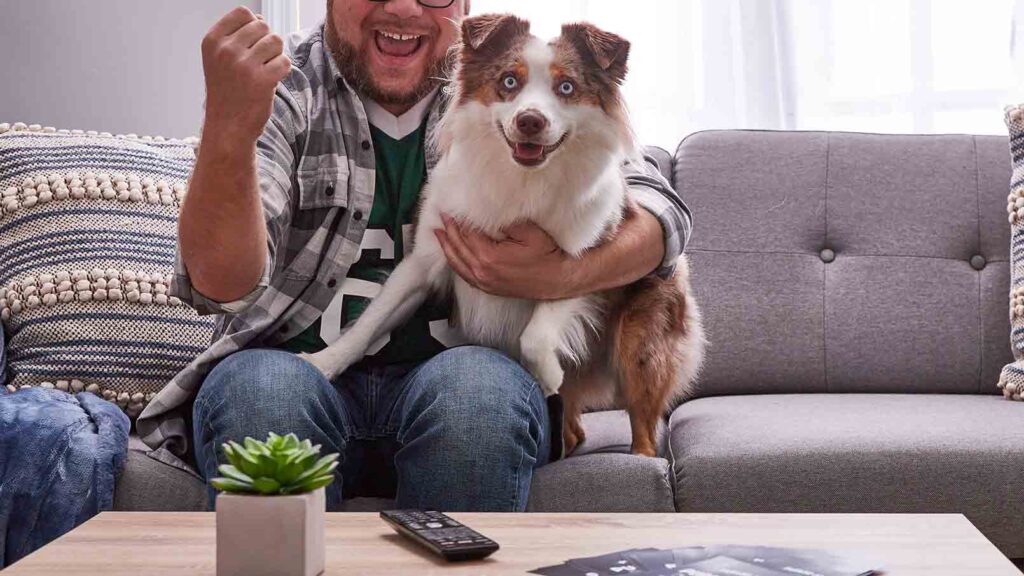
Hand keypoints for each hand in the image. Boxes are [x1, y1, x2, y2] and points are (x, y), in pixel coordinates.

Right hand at [201, 6, 290, 141]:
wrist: (228, 127)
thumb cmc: (227, 92)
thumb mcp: (219, 59)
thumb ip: (236, 36)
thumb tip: (260, 18)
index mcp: (212, 41)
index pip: (242, 12)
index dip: (254, 25)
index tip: (250, 44)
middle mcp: (226, 50)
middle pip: (262, 25)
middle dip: (266, 41)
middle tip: (259, 62)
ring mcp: (244, 64)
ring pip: (276, 41)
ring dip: (276, 55)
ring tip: (264, 70)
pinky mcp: (263, 79)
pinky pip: (285, 61)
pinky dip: (283, 70)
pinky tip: (271, 81)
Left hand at [433, 215, 578, 299]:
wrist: (559, 278)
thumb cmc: (547, 255)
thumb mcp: (529, 231)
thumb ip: (505, 221)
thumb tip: (488, 211)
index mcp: (489, 256)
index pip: (467, 234)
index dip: (458, 221)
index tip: (451, 210)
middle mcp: (483, 271)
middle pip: (459, 248)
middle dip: (449, 231)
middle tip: (442, 217)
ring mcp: (485, 282)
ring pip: (458, 263)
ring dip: (447, 247)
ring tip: (439, 234)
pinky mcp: (489, 288)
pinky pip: (465, 275)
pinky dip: (455, 263)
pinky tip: (452, 256)